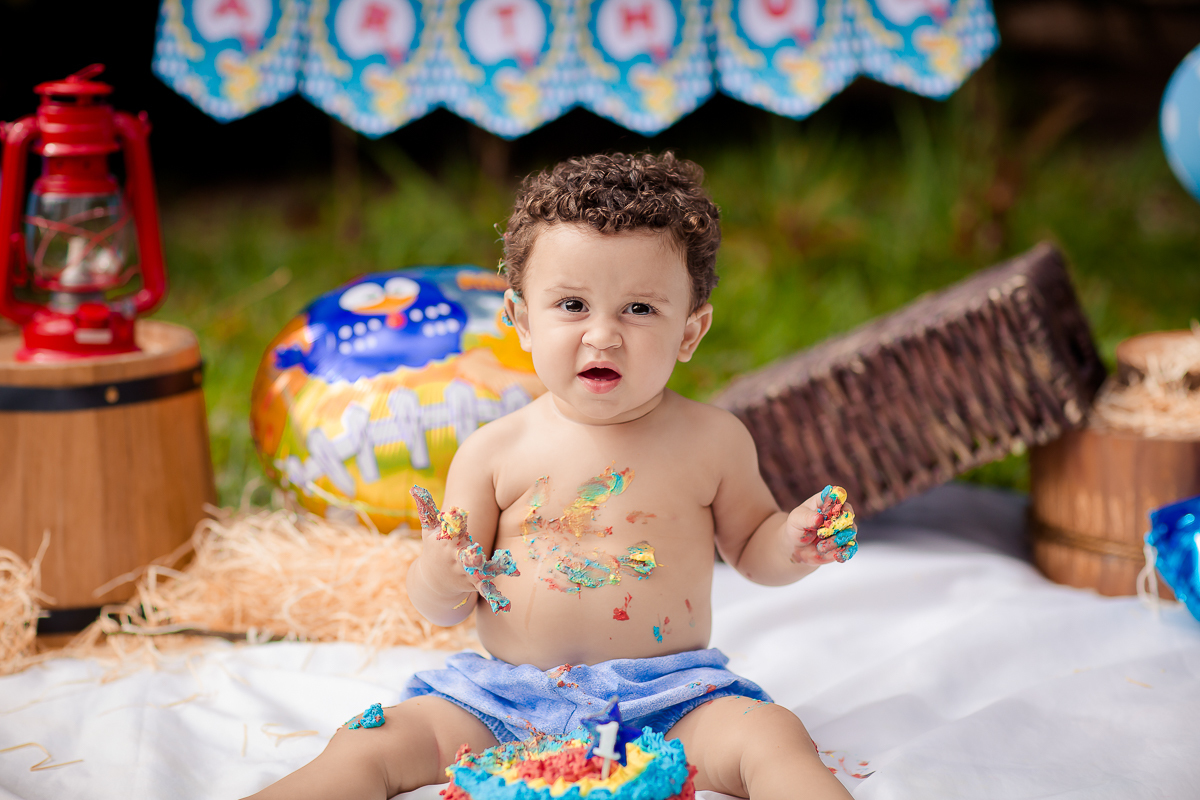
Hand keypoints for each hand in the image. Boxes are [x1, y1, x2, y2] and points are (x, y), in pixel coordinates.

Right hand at [410, 486, 518, 612]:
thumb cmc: (434, 549)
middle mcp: (453, 556)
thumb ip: (427, 509)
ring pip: (478, 569)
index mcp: (445, 540)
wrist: (432, 582)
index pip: (451, 529)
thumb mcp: (429, 531)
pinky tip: (506, 602)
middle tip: (476, 548)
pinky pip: (486, 589)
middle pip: (464, 551)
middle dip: (470, 551)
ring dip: (489, 569)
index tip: (459, 512)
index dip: (455, 521)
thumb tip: (416, 487)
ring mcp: (463, 571)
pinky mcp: (473, 584)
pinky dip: (495, 596)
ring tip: (507, 564)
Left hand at [786, 485, 858, 564]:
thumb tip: (820, 518)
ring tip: (820, 546)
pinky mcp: (844, 544)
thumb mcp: (796, 519)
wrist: (796, 548)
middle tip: (821, 533)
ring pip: (850, 533)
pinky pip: (851, 548)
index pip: (838, 496)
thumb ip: (807, 517)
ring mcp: (844, 529)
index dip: (838, 503)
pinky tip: (835, 555)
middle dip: (837, 525)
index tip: (829, 513)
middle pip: (848, 515)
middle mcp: (839, 513)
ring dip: (836, 541)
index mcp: (827, 501)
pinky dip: (844, 552)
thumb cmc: (796, 527)